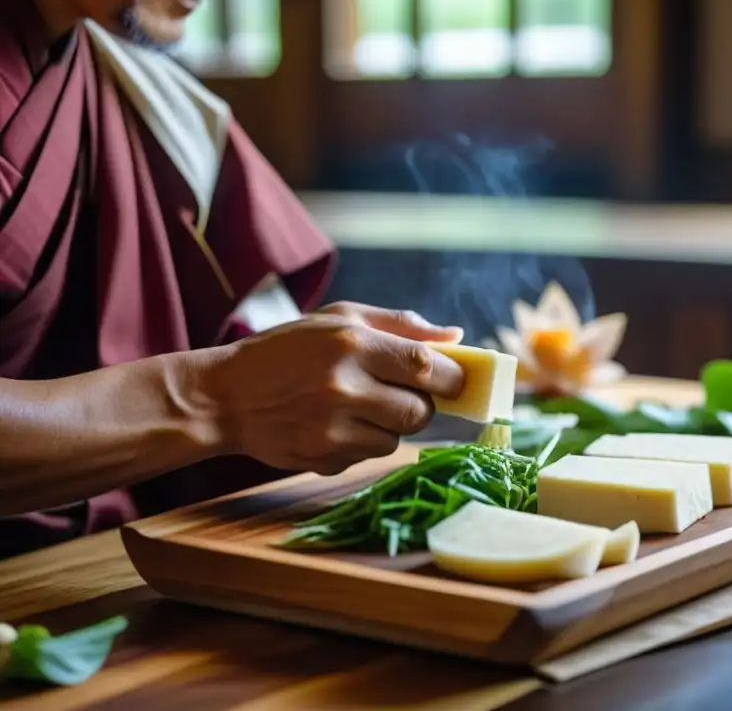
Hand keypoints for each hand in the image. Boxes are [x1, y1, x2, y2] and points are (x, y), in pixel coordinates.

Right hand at [200, 303, 465, 474]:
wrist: (226, 396)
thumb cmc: (289, 349)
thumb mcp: (339, 319)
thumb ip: (400, 325)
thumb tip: (457, 338)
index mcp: (352, 344)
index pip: (426, 367)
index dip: (452, 378)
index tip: (457, 381)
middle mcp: (344, 388)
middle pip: (419, 412)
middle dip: (420, 405)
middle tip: (399, 393)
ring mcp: (332, 429)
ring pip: (396, 439)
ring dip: (388, 426)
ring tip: (356, 406)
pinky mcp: (323, 460)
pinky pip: (367, 457)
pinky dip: (362, 443)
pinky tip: (333, 425)